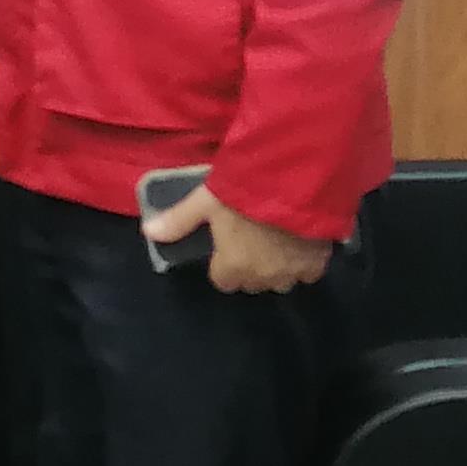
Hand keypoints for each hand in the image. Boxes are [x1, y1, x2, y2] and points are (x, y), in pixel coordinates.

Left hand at [141, 181, 333, 294]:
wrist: (295, 182)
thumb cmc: (244, 191)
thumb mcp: (205, 200)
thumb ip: (179, 220)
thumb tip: (148, 233)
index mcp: (233, 266)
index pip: (223, 282)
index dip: (222, 265)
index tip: (225, 247)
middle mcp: (263, 277)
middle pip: (252, 283)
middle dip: (249, 267)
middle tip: (250, 240)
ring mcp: (293, 272)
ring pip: (280, 281)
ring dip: (276, 268)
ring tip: (275, 242)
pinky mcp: (318, 262)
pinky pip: (308, 273)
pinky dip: (304, 262)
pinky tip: (299, 242)